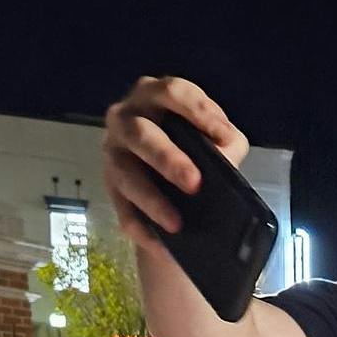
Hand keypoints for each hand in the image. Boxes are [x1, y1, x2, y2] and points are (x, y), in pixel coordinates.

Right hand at [102, 76, 250, 249]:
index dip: (198, 111)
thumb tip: (225, 151)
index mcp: (156, 96)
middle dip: (167, 159)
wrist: (175, 182)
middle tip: (194, 184)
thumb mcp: (218, 139)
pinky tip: (162, 245)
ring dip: (151, 199)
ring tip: (176, 223)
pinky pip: (122, 210)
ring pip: (125, 174)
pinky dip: (143, 229)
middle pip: (141, 133)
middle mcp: (126, 118)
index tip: (221, 135)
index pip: (173, 91)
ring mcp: (113, 153)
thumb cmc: (196, 147)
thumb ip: (226, 140)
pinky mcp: (110, 188)